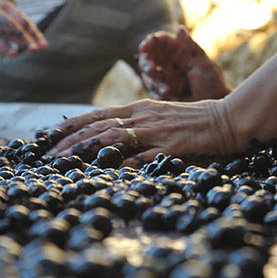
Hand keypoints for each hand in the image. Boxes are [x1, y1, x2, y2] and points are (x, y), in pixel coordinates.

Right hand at [0, 0, 46, 59]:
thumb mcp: (5, 18)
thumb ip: (21, 31)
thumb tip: (42, 45)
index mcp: (6, 6)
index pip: (23, 21)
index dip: (33, 33)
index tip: (42, 46)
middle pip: (11, 25)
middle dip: (23, 38)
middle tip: (33, 50)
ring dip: (4, 43)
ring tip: (13, 55)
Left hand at [45, 98, 241, 167]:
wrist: (228, 119)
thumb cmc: (195, 121)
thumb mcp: (161, 118)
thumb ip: (138, 125)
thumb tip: (113, 139)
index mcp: (140, 108)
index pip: (98, 114)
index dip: (72, 123)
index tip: (49, 133)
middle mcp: (143, 116)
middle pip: (98, 126)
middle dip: (70, 140)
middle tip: (49, 154)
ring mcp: (156, 130)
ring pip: (113, 137)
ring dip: (86, 149)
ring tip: (66, 161)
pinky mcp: (171, 145)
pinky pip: (144, 154)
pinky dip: (125, 161)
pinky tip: (107, 169)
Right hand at [137, 26, 230, 100]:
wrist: (214, 103)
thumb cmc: (212, 80)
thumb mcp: (203, 63)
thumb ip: (190, 46)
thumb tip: (179, 29)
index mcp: (178, 50)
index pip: (159, 41)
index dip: (149, 42)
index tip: (143, 48)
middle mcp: (168, 62)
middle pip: (148, 57)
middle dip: (146, 63)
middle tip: (150, 70)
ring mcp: (164, 77)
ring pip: (148, 75)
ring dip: (153, 81)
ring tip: (166, 90)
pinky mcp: (163, 90)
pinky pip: (153, 90)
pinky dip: (158, 93)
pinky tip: (168, 96)